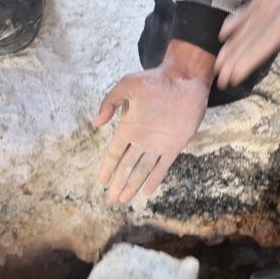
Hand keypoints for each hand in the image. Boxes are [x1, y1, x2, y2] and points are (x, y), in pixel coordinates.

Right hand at [94, 54, 211, 202]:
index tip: (100, 182)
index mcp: (128, 127)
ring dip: (132, 185)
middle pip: (126, 166)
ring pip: (142, 170)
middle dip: (118, 183)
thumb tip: (96, 123)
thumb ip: (110, 102)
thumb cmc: (155, 80)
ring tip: (124, 200)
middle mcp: (141, 139)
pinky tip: (147, 191)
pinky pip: (162, 166)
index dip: (107, 168)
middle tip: (111, 199)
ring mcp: (158, 144)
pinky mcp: (174, 146)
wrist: (184, 79)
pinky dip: (154, 179)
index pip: (114, 153)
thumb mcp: (127, 86)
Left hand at [214, 0, 279, 90]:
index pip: (265, 44)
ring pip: (249, 31)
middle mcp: (279, 14)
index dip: (248, 61)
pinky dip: (237, 23)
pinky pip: (250, 12)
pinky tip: (224, 33)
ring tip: (219, 64)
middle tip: (220, 80)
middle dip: (238, 61)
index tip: (234, 77)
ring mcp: (273, 4)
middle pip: (254, 43)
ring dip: (235, 47)